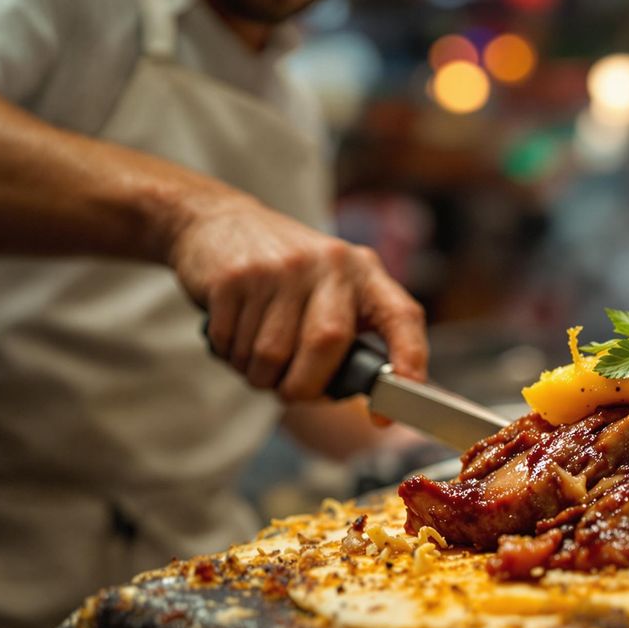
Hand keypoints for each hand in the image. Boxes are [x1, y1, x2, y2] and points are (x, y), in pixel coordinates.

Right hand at [168, 195, 426, 400]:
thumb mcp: (333, 287)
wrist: (219, 220)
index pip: (402, 317)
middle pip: (325, 345)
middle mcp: (330, 264)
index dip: (408, 361)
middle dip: (304, 386)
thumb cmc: (288, 276)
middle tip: (290, 391)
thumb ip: (351, 334)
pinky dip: (230, 356)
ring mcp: (281, 268)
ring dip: (259, 375)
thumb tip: (364, 399)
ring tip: (256, 357)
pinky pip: (232, 344)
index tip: (391, 407)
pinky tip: (233, 337)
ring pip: (270, 355)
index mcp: (365, 273)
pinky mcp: (236, 276)